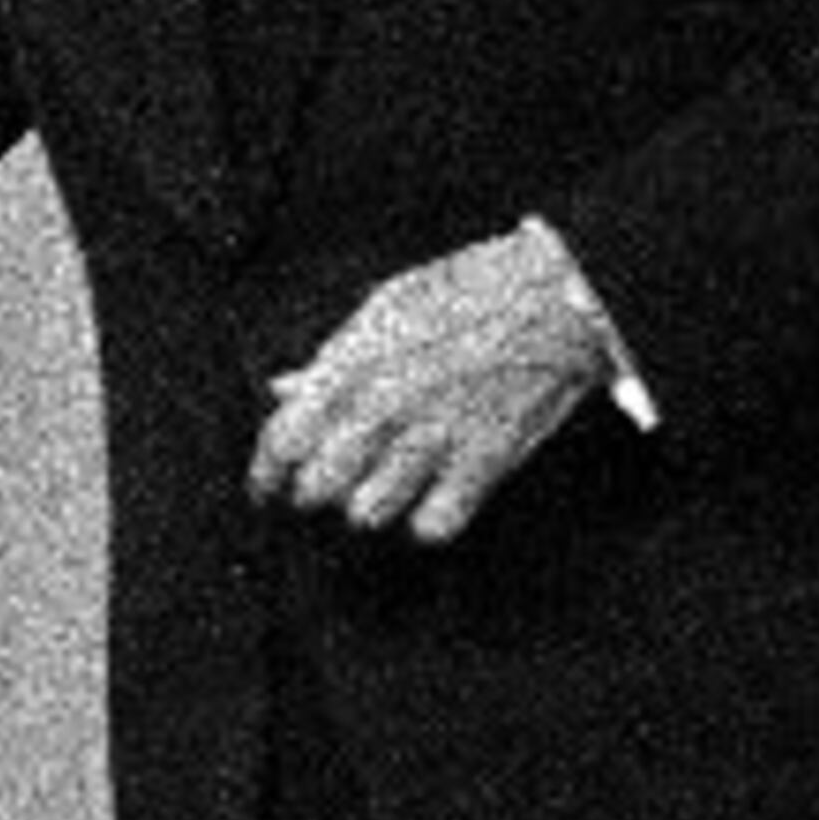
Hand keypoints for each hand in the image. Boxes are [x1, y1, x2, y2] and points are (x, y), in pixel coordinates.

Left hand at [248, 226, 610, 543]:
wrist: (553, 298)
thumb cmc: (465, 293)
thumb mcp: (383, 310)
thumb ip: (329, 359)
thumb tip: (282, 389)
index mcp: (349, 365)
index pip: (282, 440)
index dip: (265, 473)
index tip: (265, 488)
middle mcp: (382, 408)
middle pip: (316, 486)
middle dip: (312, 491)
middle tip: (323, 485)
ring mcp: (432, 440)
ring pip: (366, 513)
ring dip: (366, 505)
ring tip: (377, 488)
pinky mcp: (482, 465)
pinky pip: (432, 526)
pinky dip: (426, 520)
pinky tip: (427, 499)